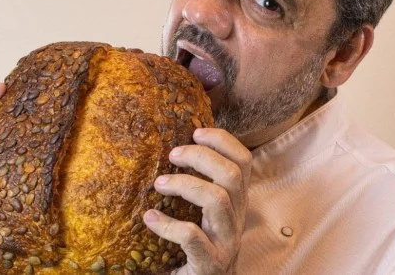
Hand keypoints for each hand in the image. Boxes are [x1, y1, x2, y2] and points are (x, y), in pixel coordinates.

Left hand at [143, 128, 252, 274]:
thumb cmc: (200, 249)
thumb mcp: (207, 214)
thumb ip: (201, 187)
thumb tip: (174, 150)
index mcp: (237, 202)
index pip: (244, 161)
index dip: (223, 140)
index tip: (195, 132)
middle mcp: (237, 219)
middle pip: (232, 175)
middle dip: (201, 157)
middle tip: (172, 154)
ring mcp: (226, 242)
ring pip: (216, 200)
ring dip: (184, 185)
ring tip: (159, 184)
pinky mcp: (211, 264)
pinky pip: (191, 236)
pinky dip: (167, 224)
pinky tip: (150, 218)